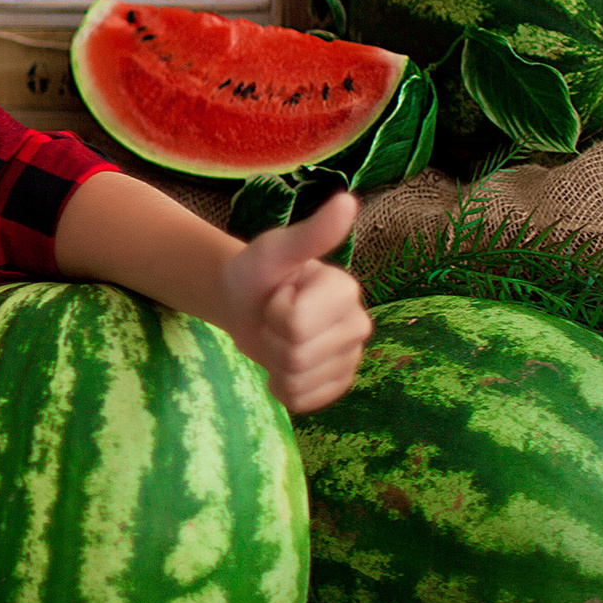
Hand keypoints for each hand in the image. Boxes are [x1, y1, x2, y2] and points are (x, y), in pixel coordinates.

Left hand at [216, 192, 372, 415]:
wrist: (244, 301)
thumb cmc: (259, 271)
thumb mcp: (276, 249)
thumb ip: (311, 233)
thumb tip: (346, 201)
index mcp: (346, 291)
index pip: (297, 324)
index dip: (275, 313)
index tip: (279, 295)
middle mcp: (358, 325)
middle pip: (297, 356)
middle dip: (272, 339)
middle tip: (274, 319)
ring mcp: (349, 358)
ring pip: (299, 381)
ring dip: (274, 363)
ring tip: (278, 338)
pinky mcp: (336, 383)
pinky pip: (303, 401)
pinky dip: (282, 388)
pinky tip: (282, 365)